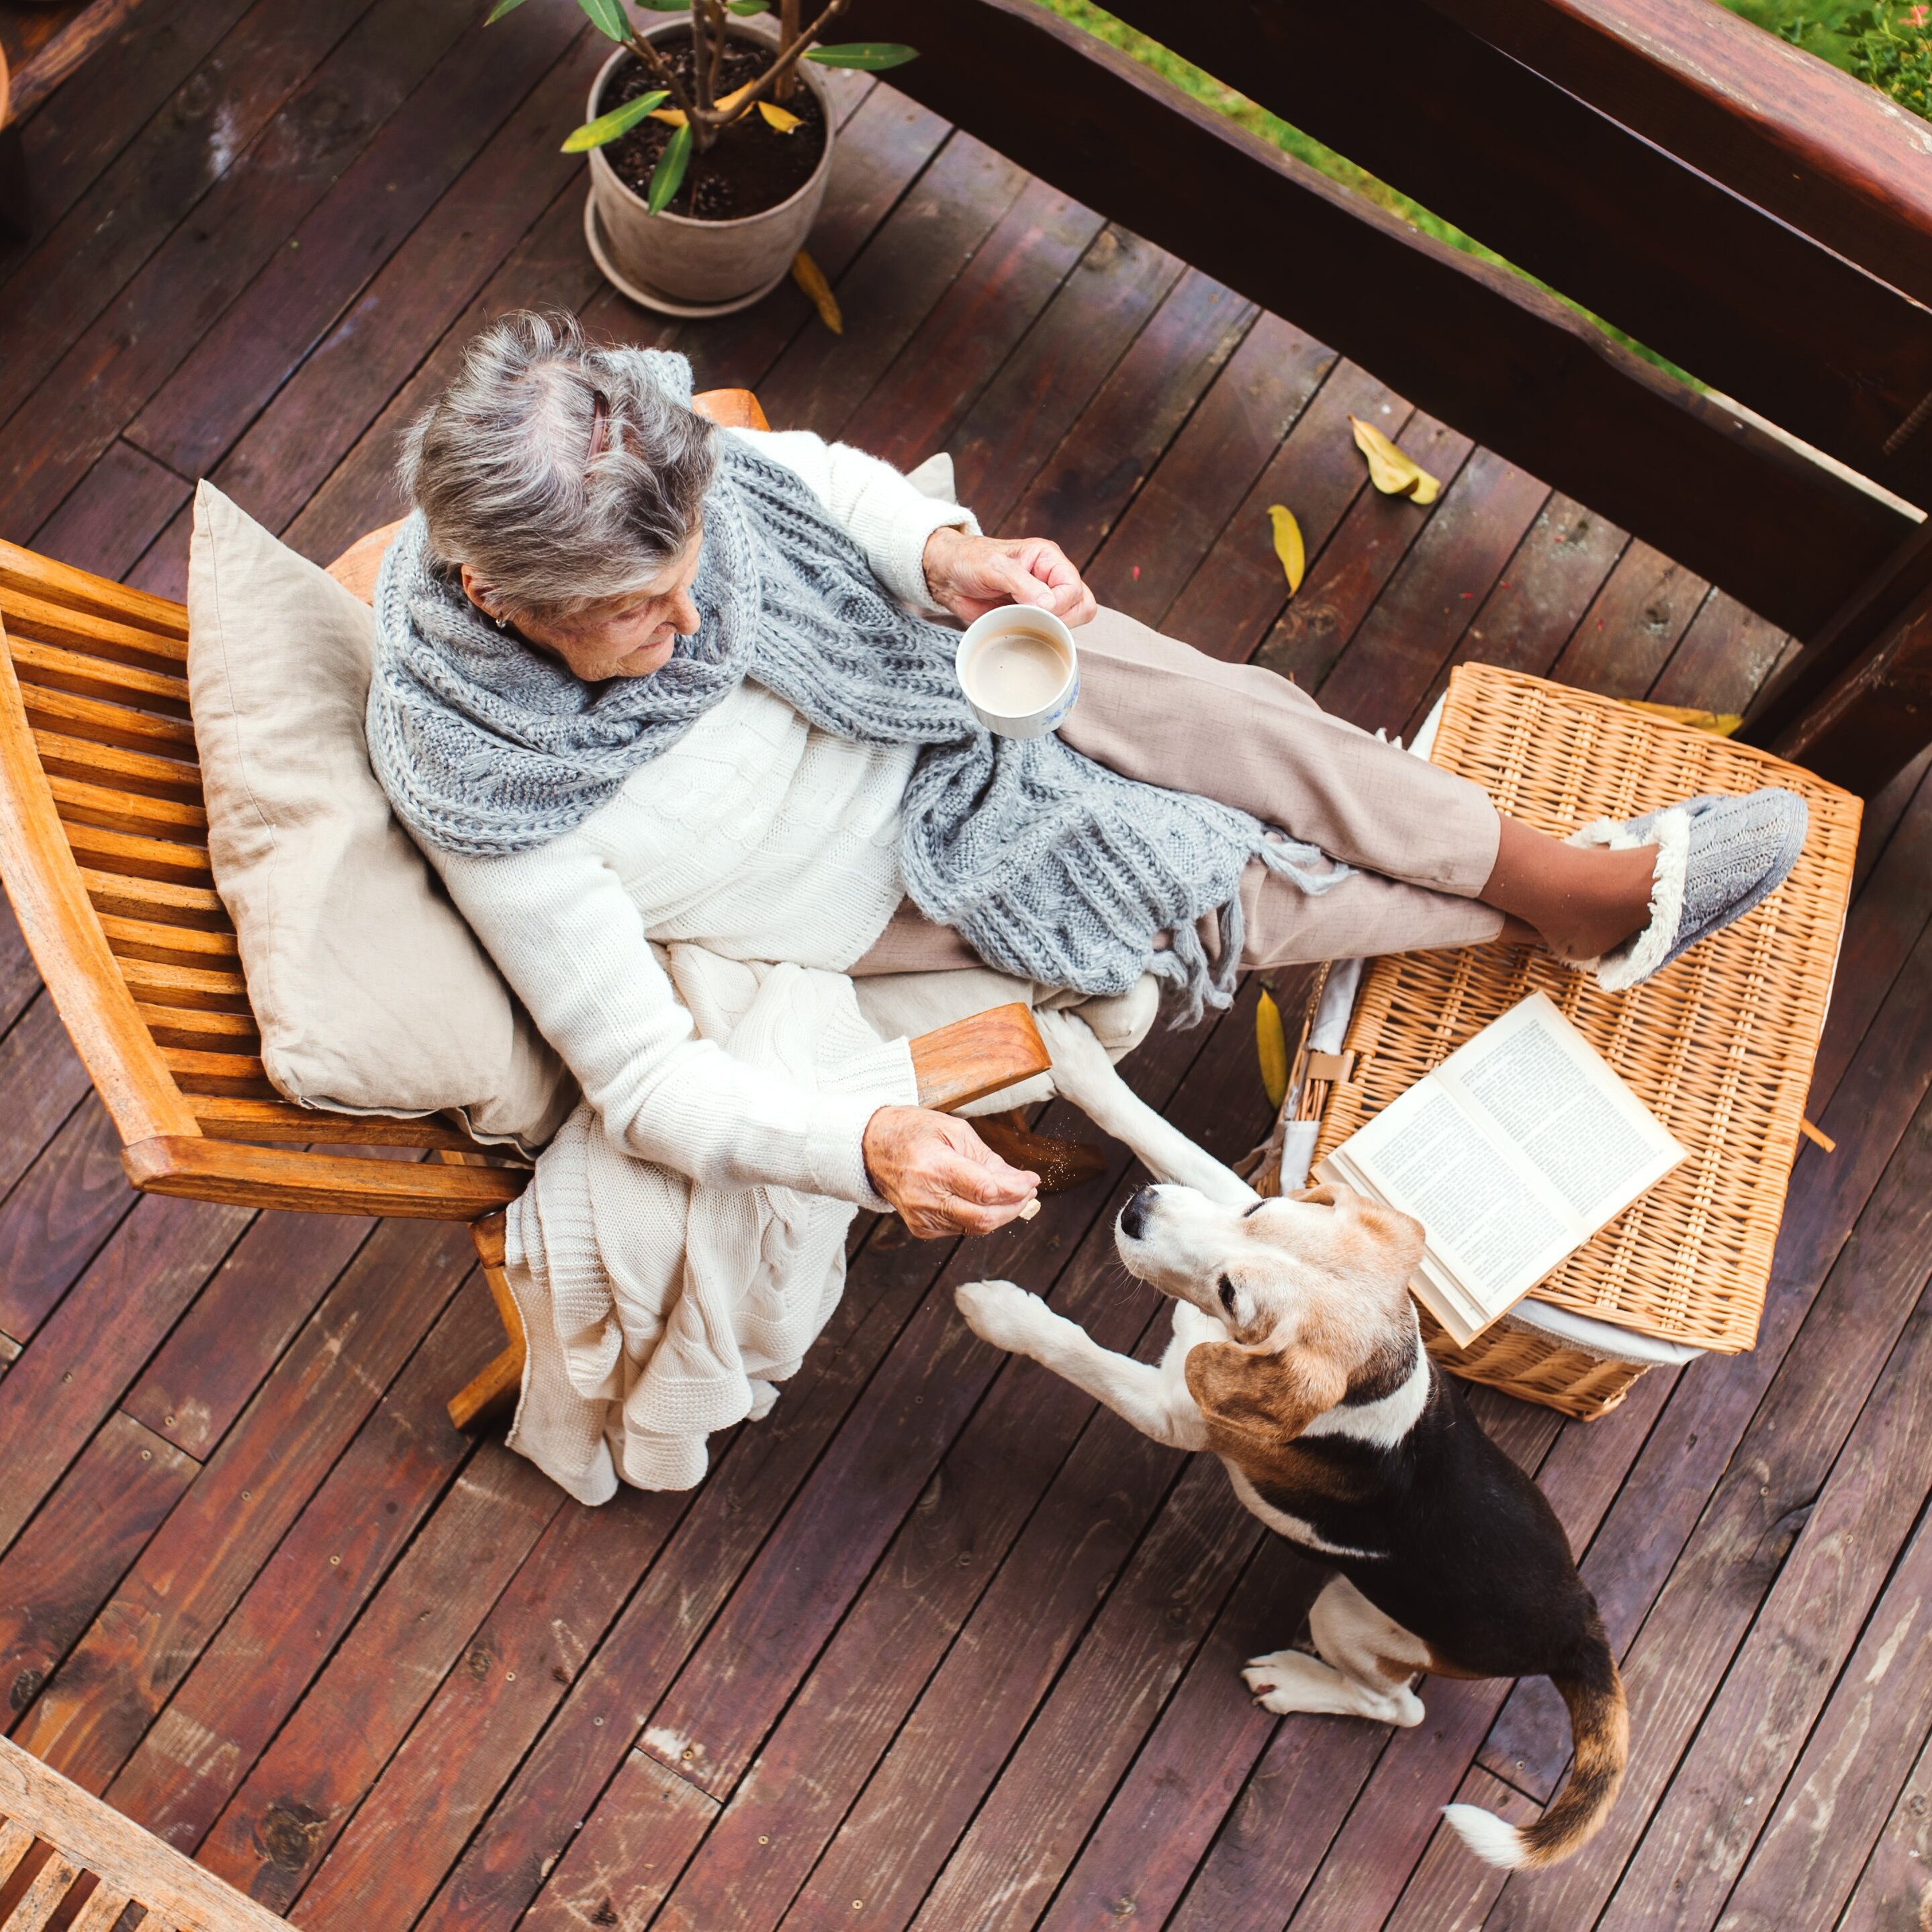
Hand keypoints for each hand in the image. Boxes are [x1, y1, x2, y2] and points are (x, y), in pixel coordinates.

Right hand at [862, 1106, 1039, 1238]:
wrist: (873, 1149)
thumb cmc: (915, 1132)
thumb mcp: (955, 1131)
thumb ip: (988, 1159)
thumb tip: (1020, 1181)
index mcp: (933, 1167)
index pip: (985, 1190)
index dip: (1015, 1189)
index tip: (1032, 1180)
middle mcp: (925, 1197)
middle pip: (984, 1217)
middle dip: (1014, 1206)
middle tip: (1028, 1190)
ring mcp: (921, 1217)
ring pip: (976, 1227)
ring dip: (1001, 1213)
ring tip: (1013, 1194)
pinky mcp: (921, 1229)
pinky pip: (962, 1229)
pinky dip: (980, 1217)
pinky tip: (984, 1201)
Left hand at [922, 527, 1097, 627]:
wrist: (947, 576)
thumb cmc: (969, 561)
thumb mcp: (994, 567)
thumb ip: (1022, 584)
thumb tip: (1048, 605)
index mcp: (1048, 559)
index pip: (1073, 588)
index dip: (1060, 604)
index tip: (1037, 610)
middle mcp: (1051, 578)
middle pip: (1082, 605)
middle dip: (1062, 619)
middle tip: (1033, 619)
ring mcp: (1044, 599)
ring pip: (1074, 620)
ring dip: (1054, 628)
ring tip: (1026, 623)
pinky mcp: (1033, 616)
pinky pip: (1053, 630)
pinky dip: (1044, 636)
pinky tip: (1024, 631)